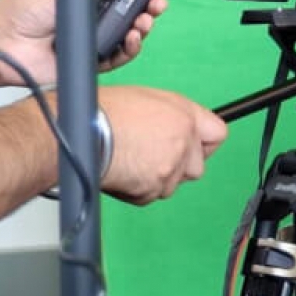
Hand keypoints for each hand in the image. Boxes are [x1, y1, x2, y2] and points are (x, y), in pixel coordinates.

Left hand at [0, 0, 168, 85]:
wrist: (2, 43)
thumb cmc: (19, 11)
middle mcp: (94, 16)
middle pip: (133, 11)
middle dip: (150, 6)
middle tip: (157, 2)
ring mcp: (93, 38)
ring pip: (130, 34)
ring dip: (143, 27)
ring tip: (143, 22)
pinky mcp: (91, 60)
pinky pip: (119, 57)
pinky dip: (130, 49)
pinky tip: (131, 40)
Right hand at [97, 87, 226, 204]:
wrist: (78, 133)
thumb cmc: (103, 112)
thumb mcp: (146, 99)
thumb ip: (171, 116)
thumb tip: (178, 127)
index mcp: (184, 115)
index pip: (217, 134)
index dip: (204, 143)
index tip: (195, 147)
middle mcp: (183, 141)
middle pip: (196, 166)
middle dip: (178, 167)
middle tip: (152, 159)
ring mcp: (169, 167)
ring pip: (171, 184)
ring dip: (155, 179)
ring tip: (129, 162)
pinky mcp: (151, 189)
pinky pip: (148, 195)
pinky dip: (136, 189)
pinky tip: (120, 173)